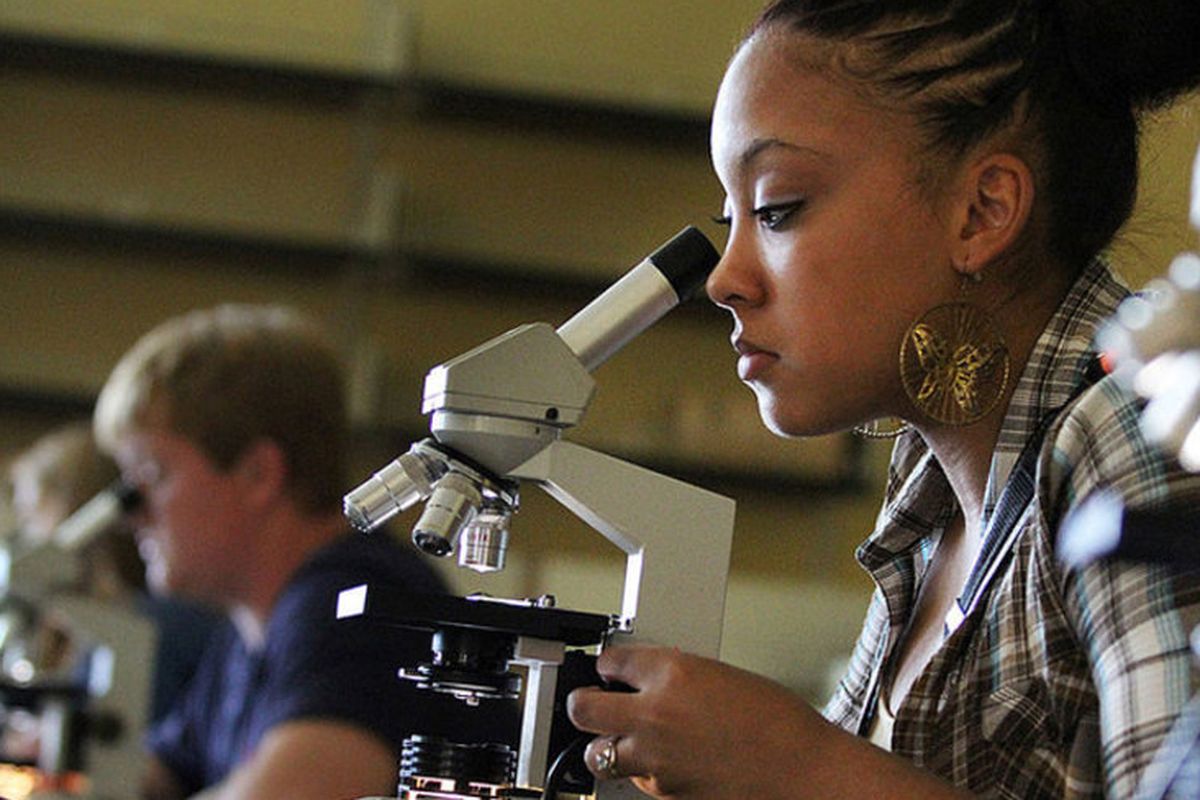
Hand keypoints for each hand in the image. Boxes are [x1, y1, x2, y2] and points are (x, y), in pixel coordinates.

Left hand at [566, 644, 821, 798]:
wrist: (803, 772)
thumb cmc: (780, 724)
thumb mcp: (725, 676)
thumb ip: (680, 675)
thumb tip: (654, 680)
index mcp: (673, 671)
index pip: (610, 661)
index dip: (607, 665)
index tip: (608, 668)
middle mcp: (654, 713)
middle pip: (583, 707)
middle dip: (583, 702)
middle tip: (593, 700)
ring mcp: (655, 757)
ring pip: (598, 753)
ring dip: (607, 744)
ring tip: (623, 738)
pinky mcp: (664, 792)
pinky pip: (635, 780)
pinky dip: (641, 772)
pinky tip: (660, 762)